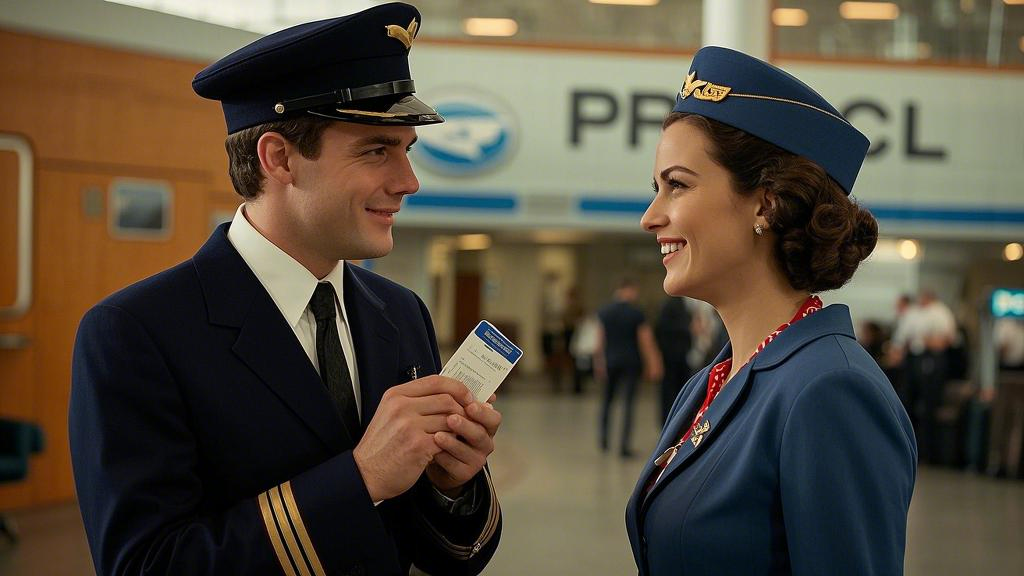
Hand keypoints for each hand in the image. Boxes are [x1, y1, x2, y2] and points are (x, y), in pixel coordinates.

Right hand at [353, 376, 471, 501]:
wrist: (365, 474)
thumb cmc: (381, 446)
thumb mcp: (390, 414)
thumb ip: (414, 402)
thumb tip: (448, 394)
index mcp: (396, 395)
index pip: (435, 380)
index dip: (457, 387)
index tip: (467, 396)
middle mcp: (402, 407)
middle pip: (447, 399)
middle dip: (463, 410)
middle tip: (469, 419)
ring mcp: (409, 425)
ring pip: (450, 419)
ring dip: (458, 429)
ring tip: (456, 435)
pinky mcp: (418, 445)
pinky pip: (447, 438)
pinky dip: (451, 443)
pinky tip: (447, 447)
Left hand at [426, 394, 501, 494]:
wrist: (432, 457)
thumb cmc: (443, 428)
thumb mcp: (450, 411)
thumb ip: (456, 398)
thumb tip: (457, 377)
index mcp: (484, 424)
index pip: (493, 417)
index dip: (483, 412)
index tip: (470, 405)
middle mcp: (484, 441)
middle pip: (482, 434)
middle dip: (466, 425)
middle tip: (451, 418)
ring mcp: (476, 458)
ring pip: (468, 450)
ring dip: (452, 442)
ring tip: (437, 434)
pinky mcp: (464, 473)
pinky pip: (455, 465)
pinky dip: (443, 457)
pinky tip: (432, 451)